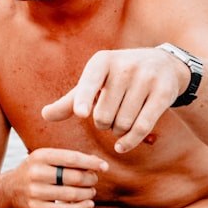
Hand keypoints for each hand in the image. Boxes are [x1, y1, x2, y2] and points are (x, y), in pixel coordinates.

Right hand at [1, 148, 107, 207]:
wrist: (7, 190)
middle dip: (90, 179)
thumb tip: (97, 163)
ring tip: (91, 192)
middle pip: (74, 177)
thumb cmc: (34, 172)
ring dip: (87, 194)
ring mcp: (34, 192)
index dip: (91, 163)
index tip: (105, 166)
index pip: (72, 158)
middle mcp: (35, 173)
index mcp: (40, 156)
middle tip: (94, 180)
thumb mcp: (45, 159)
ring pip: (71, 194)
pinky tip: (89, 204)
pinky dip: (81, 207)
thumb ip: (68, 159)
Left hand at [42, 48, 185, 153]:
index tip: (80, 113)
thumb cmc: (119, 77)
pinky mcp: (163, 93)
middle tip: (107, 117)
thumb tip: (44, 115)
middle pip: (103, 114)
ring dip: (117, 131)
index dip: (84, 99)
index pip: (89, 83)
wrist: (163, 64)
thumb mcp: (95, 83)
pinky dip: (130, 141)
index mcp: (102, 61)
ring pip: (122, 123)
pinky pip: (142, 126)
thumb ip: (71, 101)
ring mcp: (146, 78)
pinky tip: (121, 146)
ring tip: (119, 120)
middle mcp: (124, 66)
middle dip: (102, 123)